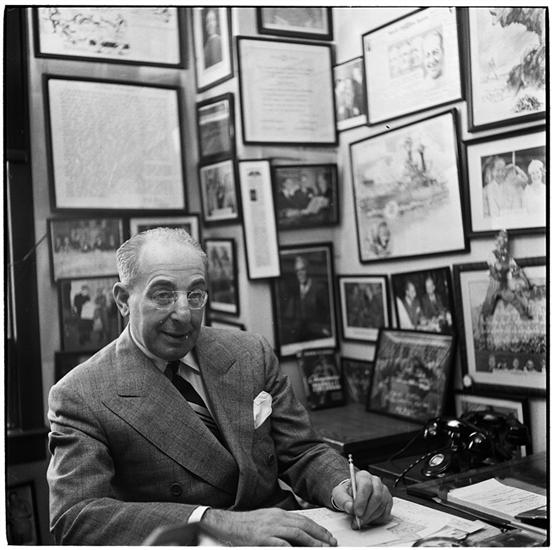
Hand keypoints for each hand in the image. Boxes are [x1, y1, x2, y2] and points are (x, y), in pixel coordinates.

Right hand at [201, 507, 336, 545]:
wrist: (226, 524)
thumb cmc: (246, 525)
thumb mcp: (267, 520)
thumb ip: (282, 525)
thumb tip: (299, 534)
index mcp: (279, 513)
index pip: (303, 520)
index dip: (317, 529)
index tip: (328, 537)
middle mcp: (276, 518)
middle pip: (303, 526)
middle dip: (320, 536)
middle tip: (330, 544)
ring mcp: (270, 528)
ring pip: (296, 534)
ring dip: (312, 542)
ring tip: (322, 549)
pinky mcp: (262, 539)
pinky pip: (281, 544)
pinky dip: (292, 548)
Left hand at [331, 470, 392, 528]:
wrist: (352, 496)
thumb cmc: (347, 494)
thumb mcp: (339, 494)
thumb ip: (343, 500)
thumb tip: (350, 507)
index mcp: (363, 476)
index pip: (366, 486)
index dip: (362, 500)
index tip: (357, 512)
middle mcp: (375, 482)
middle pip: (377, 496)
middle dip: (367, 512)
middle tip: (359, 521)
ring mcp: (383, 491)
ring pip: (382, 506)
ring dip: (371, 517)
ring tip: (361, 522)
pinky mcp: (388, 501)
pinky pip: (386, 513)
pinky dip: (377, 519)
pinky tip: (368, 519)